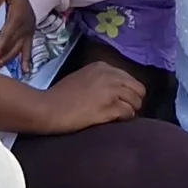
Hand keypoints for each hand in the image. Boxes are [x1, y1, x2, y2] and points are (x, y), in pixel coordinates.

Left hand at [0, 0, 37, 69]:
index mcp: (16, 18)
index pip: (6, 35)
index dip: (0, 47)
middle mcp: (23, 29)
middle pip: (10, 46)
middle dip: (0, 58)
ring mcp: (27, 34)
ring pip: (16, 50)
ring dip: (7, 61)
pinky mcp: (29, 36)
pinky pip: (28, 50)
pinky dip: (26, 61)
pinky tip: (25, 71)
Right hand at [23, 59, 144, 133]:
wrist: (48, 108)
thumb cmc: (60, 97)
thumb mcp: (82, 78)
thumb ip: (101, 80)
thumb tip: (119, 92)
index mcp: (103, 66)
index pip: (130, 79)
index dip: (127, 93)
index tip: (119, 101)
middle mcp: (110, 75)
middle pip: (138, 90)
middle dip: (133, 102)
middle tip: (122, 112)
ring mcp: (110, 90)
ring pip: (136, 102)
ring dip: (129, 112)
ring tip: (116, 117)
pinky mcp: (109, 106)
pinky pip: (129, 113)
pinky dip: (124, 119)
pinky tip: (112, 121)